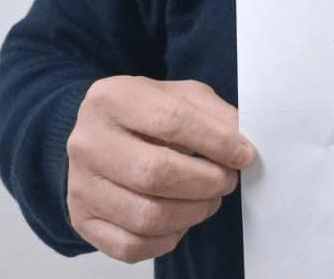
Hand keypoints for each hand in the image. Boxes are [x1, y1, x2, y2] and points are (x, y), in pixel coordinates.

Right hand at [67, 76, 255, 262]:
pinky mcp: (82, 221)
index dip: (216, 142)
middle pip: (155, 173)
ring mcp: (80, 185)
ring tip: (210, 199)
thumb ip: (214, 114)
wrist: (100, 134)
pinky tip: (181, 220)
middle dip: (206, 181)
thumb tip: (243, 145)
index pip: (171, 120)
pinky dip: (167, 239)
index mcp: (113, 98)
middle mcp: (88, 142)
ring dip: (193, 212)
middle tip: (228, 180)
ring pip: (146, 215)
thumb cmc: (149, 113)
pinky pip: (130, 247)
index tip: (244, 155)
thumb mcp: (181, 96)